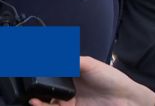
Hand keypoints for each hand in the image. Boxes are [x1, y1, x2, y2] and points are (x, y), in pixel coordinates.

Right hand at [27, 57, 154, 105]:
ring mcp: (70, 100)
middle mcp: (69, 87)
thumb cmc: (113, 79)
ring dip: (37, 99)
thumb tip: (51, 54)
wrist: (129, 100)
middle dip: (34, 86)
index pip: (51, 71)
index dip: (39, 69)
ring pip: (48, 100)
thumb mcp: (90, 64)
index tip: (26, 66)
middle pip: (46, 87)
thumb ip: (70, 60)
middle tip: (25, 84)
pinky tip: (37, 102)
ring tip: (31, 97)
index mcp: (72, 73)